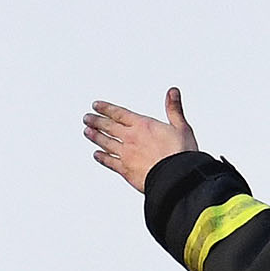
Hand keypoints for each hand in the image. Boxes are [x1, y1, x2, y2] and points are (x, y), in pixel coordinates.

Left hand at [82, 90, 197, 191]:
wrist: (176, 178)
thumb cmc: (180, 154)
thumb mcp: (181, 127)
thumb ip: (174, 109)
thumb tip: (172, 92)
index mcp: (143, 126)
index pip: (119, 113)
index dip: (106, 109)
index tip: (96, 106)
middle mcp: (131, 138)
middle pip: (108, 127)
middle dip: (96, 121)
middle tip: (87, 118)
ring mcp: (126, 154)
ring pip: (106, 142)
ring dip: (95, 136)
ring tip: (88, 132)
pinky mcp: (125, 170)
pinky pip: (109, 161)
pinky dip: (102, 157)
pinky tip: (97, 155)